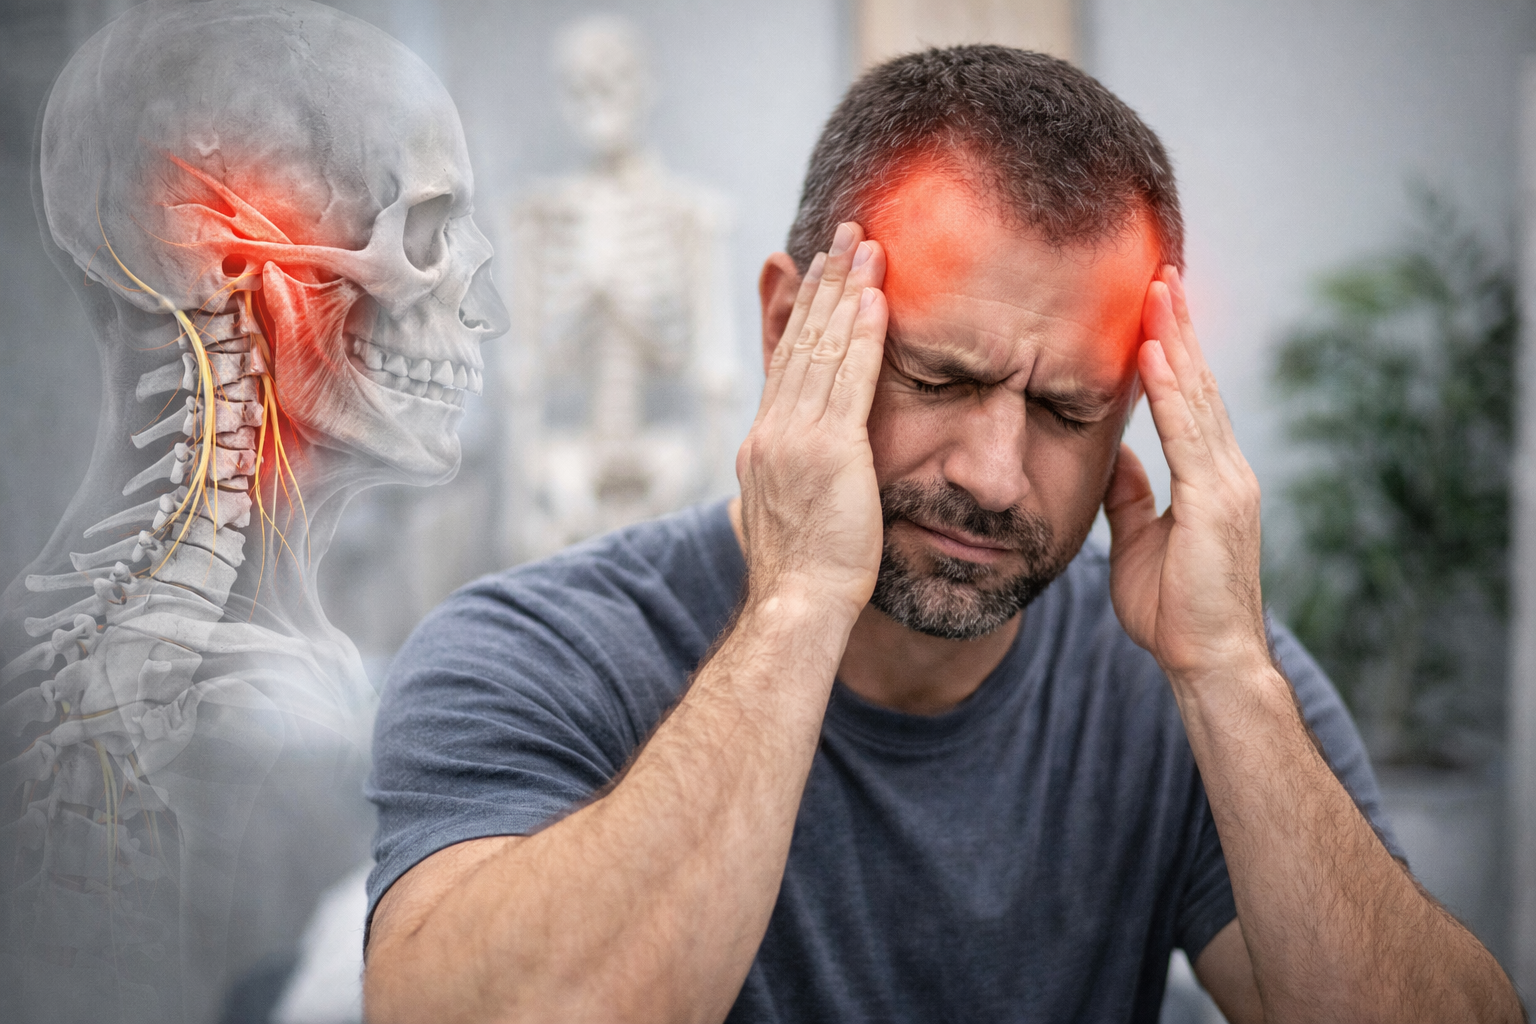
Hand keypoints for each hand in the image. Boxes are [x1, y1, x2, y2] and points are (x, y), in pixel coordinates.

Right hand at [736, 222, 887, 618]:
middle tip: (843, 234)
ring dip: (844, 291)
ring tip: (864, 245)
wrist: (796, 606)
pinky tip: (876, 296)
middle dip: (822, 285)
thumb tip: (815, 470)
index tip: (821, 273)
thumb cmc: (804, 578)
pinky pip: (847, 377)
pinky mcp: (828, 448)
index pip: (786, 362)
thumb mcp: (794, 515)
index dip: (803, 313)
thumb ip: (802, 478)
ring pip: (821, 348)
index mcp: (763, 444)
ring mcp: (796, 436)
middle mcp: (772, 430)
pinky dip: (860, 332)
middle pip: (798, 342)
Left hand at [1103, 266, 1269, 688]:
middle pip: (1197, 385)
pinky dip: (1169, 388)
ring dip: (1174, 339)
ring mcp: (1226, 482)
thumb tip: (1114, 457)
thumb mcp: (1139, 542)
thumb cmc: (1176, 612)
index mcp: (1210, 479)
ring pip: (1196, 396)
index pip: (1188, 401)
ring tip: (1157, 288)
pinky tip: (1152, 350)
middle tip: (1160, 273)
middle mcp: (1226, 470)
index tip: (1153, 307)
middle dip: (1177, 327)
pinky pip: (1187, 432)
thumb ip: (1131, 497)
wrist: (1210, 662)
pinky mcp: (1216, 500)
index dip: (1172, 352)